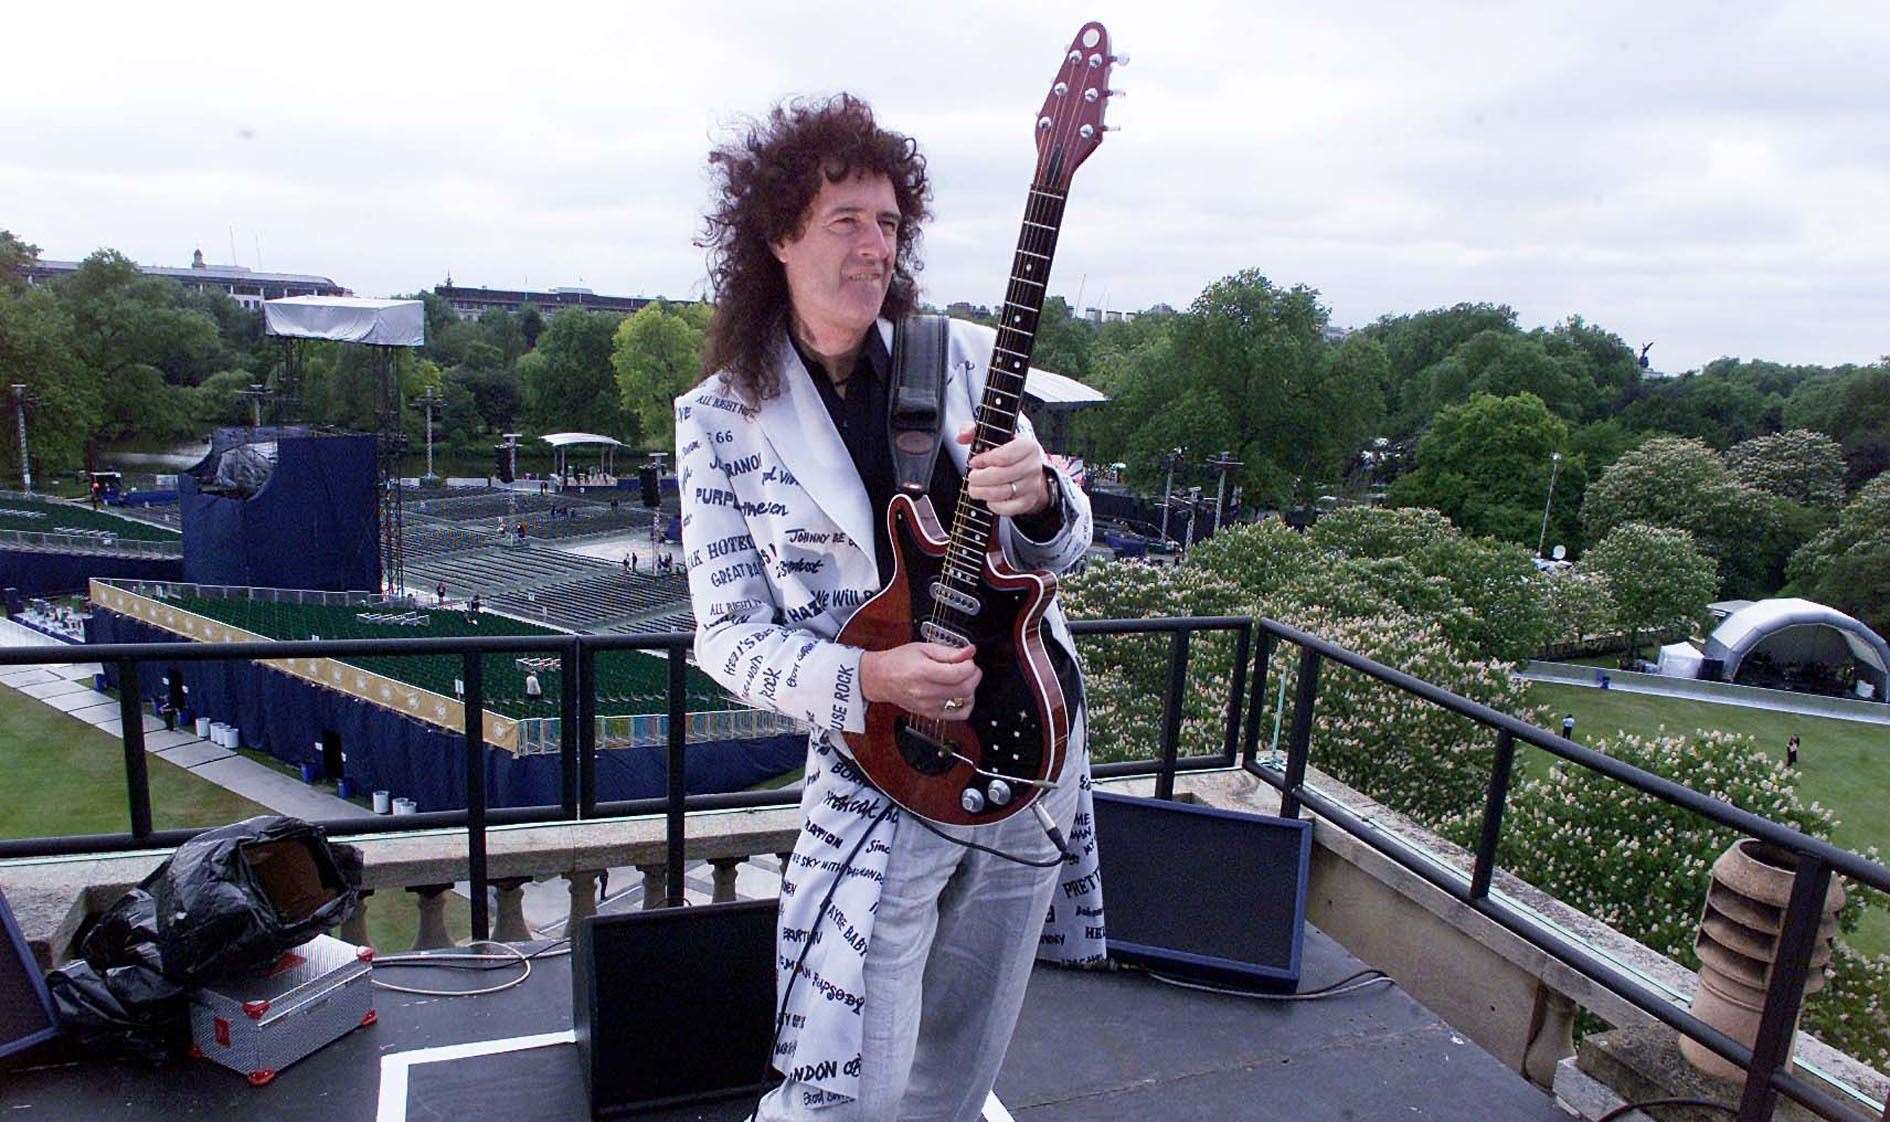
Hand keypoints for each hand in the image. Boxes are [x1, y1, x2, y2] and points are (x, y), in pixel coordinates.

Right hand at [860, 642, 981, 720]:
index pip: (959, 673)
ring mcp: (929, 706)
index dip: (970, 664)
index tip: (967, 659)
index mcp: (923, 672)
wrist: (880, 678)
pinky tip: (961, 694)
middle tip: (969, 667)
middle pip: (965, 688)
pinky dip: (966, 704)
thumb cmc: (898, 661)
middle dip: (974, 675)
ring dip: (971, 689)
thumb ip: (949, 651)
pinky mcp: (931, 714)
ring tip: (963, 679)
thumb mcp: (923, 648)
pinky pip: (959, 715)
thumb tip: (969, 651)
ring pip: (965, 701)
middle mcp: (926, 692)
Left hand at [958, 425, 1049, 516]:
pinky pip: (1008, 508)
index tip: (973, 462)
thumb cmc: (1008, 452)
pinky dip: (994, 505)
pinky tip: (988, 499)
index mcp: (1027, 446)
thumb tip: (961, 436)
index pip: (1004, 456)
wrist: (1029, 469)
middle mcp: (1033, 466)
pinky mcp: (1028, 501)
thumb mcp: (994, 436)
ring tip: (974, 488)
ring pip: (1004, 493)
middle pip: (1002, 475)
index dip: (984, 461)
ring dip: (983, 492)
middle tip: (971, 477)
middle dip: (980, 478)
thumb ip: (975, 431)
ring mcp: (1032, 485)